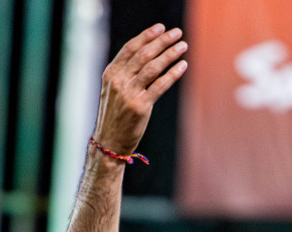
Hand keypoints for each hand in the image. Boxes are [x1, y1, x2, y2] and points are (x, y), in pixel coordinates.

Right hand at [92, 25, 188, 155]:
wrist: (108, 142)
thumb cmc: (115, 115)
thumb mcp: (113, 90)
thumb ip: (125, 73)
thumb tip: (147, 54)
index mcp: (110, 74)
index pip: (130, 48)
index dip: (146, 36)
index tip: (161, 28)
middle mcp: (118, 81)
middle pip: (143, 54)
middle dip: (162, 41)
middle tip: (177, 33)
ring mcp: (129, 94)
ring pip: (152, 67)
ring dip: (170, 54)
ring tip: (183, 46)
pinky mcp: (140, 107)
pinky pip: (160, 85)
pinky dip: (173, 74)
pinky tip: (182, 66)